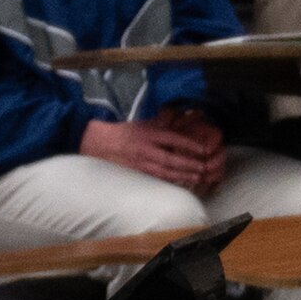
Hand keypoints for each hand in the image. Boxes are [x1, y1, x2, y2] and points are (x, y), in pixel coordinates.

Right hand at [81, 118, 220, 192]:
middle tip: (203, 167)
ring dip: (182, 176)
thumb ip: (161, 123)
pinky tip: (179, 183)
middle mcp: (145, 149)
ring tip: (197, 178)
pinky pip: (154, 179)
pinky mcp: (134, 174)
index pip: (172, 139)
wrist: (97, 143)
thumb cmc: (123, 132)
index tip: (203, 149)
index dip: (189, 144)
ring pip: (164, 172)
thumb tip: (181, 116)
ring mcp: (139, 163)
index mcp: (148, 134)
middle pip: (170, 159)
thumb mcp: (142, 123)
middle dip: (188, 164)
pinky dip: (168, 182)